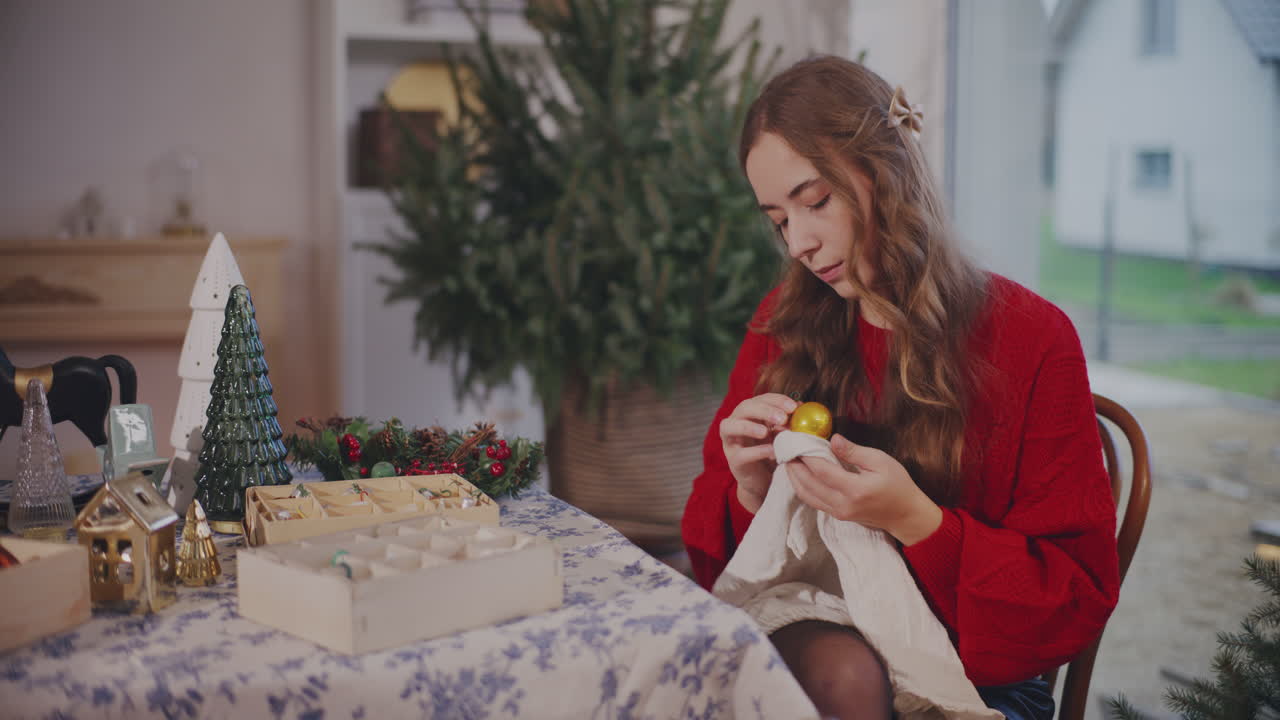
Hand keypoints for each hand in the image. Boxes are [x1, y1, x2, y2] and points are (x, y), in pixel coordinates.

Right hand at [720, 393, 797, 512]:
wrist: (764, 481)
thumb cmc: (773, 452)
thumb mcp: (782, 435)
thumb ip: (789, 421)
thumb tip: (801, 405)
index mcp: (749, 413)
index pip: (760, 399)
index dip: (776, 400)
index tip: (793, 407)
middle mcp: (736, 423)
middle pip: (744, 408)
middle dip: (763, 411)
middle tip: (782, 418)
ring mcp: (731, 442)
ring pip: (729, 427)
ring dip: (748, 427)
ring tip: (765, 432)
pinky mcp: (733, 461)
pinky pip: (741, 454)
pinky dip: (756, 451)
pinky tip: (771, 451)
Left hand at [787, 434, 942, 545]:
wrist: (905, 514)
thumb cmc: (897, 484)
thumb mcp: (880, 461)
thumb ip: (853, 451)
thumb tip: (832, 439)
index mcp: (854, 489)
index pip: (820, 470)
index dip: (805, 454)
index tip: (796, 440)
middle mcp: (842, 504)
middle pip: (807, 483)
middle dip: (793, 465)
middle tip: (785, 448)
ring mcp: (838, 512)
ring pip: (806, 494)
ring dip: (794, 477)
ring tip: (788, 459)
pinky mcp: (837, 515)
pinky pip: (813, 501)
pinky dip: (802, 486)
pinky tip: (799, 474)